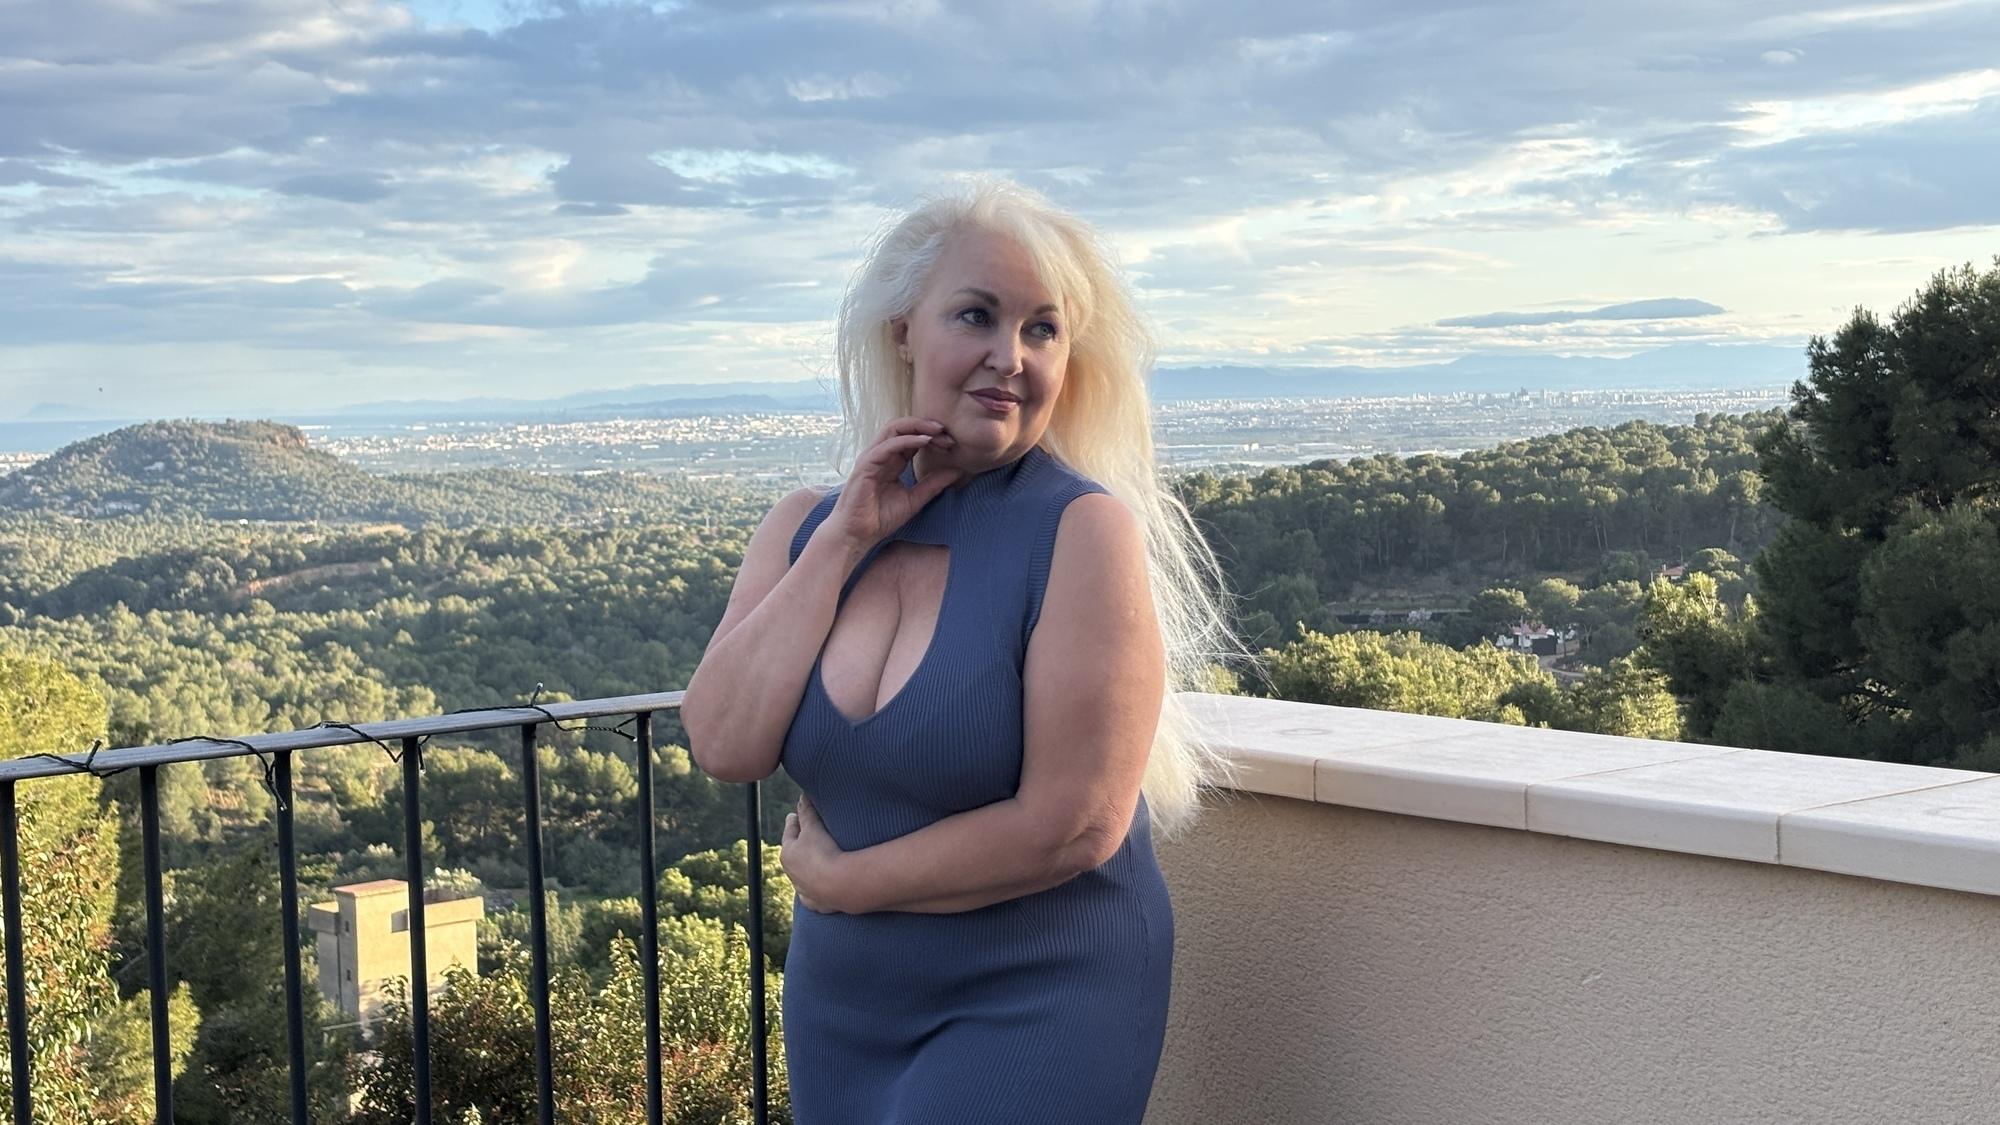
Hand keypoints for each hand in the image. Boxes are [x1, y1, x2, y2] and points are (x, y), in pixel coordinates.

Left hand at [782, 795, 849, 913]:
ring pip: (803, 874)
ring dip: (809, 866)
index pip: (790, 830)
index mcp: (788, 852)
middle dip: (800, 844)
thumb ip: (807, 811)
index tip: (796, 814)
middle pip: (795, 853)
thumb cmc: (824, 852)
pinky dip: (817, 887)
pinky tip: (823, 884)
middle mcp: (792, 872)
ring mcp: (803, 889)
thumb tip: (802, 796)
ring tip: (820, 858)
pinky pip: (814, 893)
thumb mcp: (814, 827)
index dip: (795, 820)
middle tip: (808, 834)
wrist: (841, 885)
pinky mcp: (816, 903)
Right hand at [823, 417, 964, 551]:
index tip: (951, 444)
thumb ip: (933, 484)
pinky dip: (907, 440)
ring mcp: (871, 458)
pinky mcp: (866, 465)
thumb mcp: (915, 499)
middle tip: (947, 433)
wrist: (857, 535)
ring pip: (893, 429)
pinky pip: (887, 445)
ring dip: (918, 427)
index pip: (911, 438)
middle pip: (902, 427)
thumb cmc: (880, 518)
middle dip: (926, 426)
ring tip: (938, 431)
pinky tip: (924, 441)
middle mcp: (880, 455)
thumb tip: (958, 471)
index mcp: (891, 461)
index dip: (932, 436)